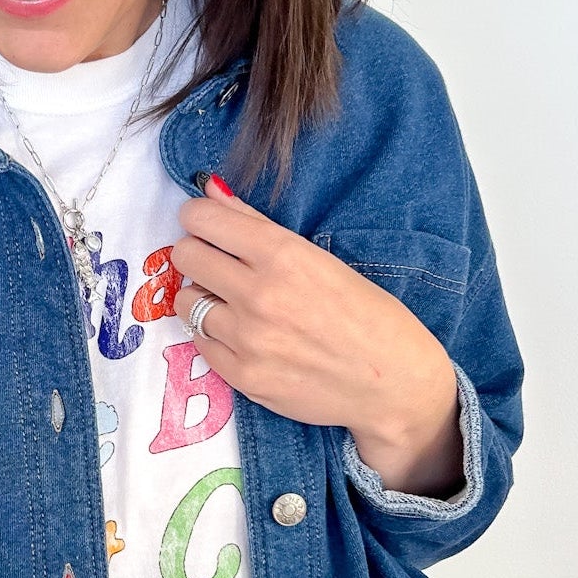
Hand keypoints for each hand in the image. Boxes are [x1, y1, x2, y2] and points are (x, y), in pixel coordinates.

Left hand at [170, 175, 465, 497]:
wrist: (393, 384)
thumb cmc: (368, 315)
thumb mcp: (322, 260)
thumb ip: (259, 227)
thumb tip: (212, 192)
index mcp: (284, 255)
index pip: (202, 220)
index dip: (198, 218)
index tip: (205, 225)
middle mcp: (260, 294)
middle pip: (185, 256)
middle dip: (196, 254)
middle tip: (216, 264)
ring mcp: (248, 339)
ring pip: (186, 302)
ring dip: (202, 297)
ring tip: (232, 304)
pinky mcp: (243, 376)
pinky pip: (200, 343)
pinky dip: (214, 335)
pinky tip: (242, 335)